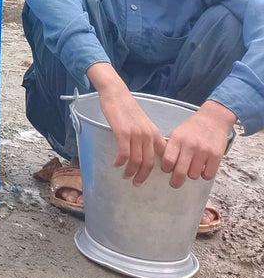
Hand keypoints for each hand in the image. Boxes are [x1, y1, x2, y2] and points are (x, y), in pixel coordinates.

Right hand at [88, 62, 164, 184]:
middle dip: (142, 176)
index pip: (162, 157)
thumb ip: (147, 137)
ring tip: (125, 176)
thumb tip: (148, 152)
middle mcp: (148, 136)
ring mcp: (136, 134)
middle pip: (149, 163)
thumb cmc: (127, 108)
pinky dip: (120, 162)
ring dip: (130, 172)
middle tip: (136, 184)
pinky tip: (116, 164)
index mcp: (154, 134)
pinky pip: (124, 153)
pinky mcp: (122, 132)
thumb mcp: (143, 123)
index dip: (158, 170)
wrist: (116, 94)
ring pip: (136, 160)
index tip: (151, 176)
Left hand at [159, 100, 235, 187]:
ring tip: (192, 169)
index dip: (165, 168)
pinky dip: (204, 175)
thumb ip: (169, 146)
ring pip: (194, 175)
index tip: (167, 170)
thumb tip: (159, 161)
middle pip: (180, 171)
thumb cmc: (192, 128)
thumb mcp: (177, 132)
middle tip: (174, 183)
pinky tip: (202, 169)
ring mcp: (204, 151)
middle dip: (175, 181)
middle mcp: (190, 145)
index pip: (167, 160)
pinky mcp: (216, 156)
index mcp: (177, 139)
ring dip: (191, 175)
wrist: (213, 119)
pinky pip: (208, 175)